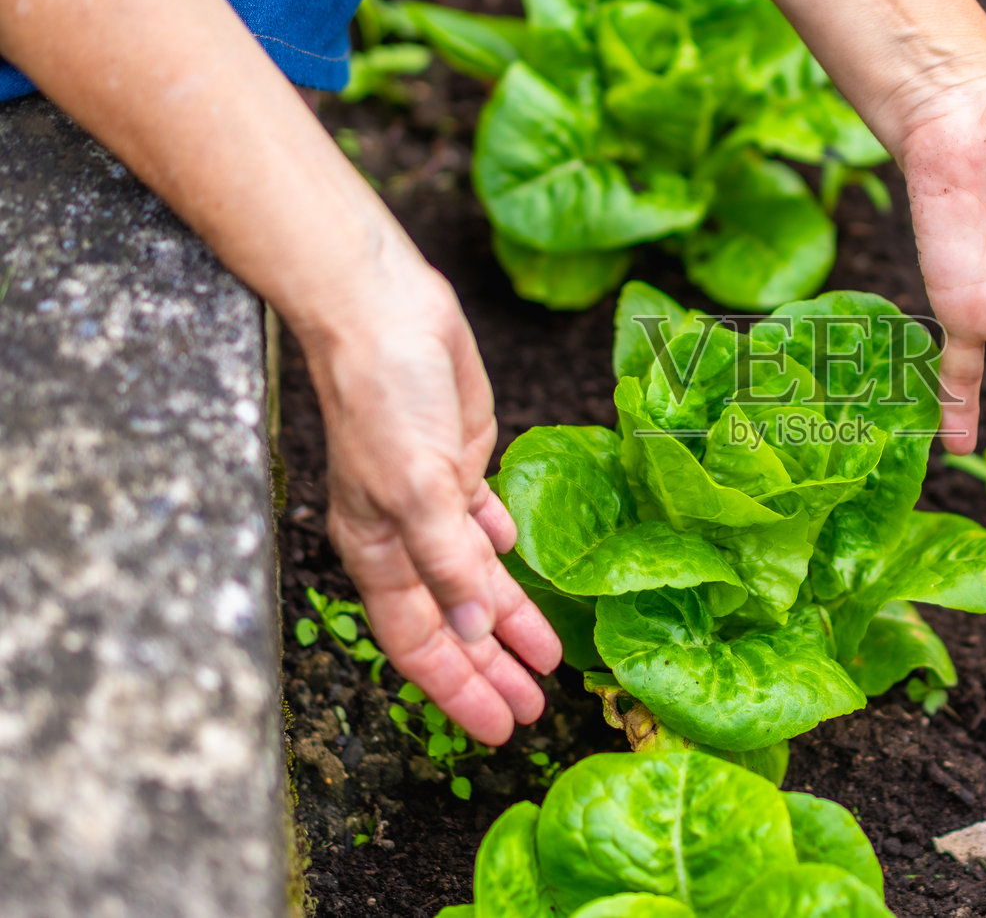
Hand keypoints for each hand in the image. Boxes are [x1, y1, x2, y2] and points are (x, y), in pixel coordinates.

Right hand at [303, 265, 561, 744]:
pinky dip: (505, 554)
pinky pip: (485, 525)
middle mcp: (407, 536)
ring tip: (549, 661)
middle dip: (492, 670)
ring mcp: (437, 501)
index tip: (500, 727)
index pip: (421, 642)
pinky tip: (524, 570)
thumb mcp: (419, 487)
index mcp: (381, 551)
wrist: (386, 313)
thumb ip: (449, 562)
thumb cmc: (386, 398)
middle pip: (454, 623)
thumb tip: (475, 631)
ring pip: (478, 581)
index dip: (459, 689)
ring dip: (511, 621)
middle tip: (537, 710)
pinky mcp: (463, 464)